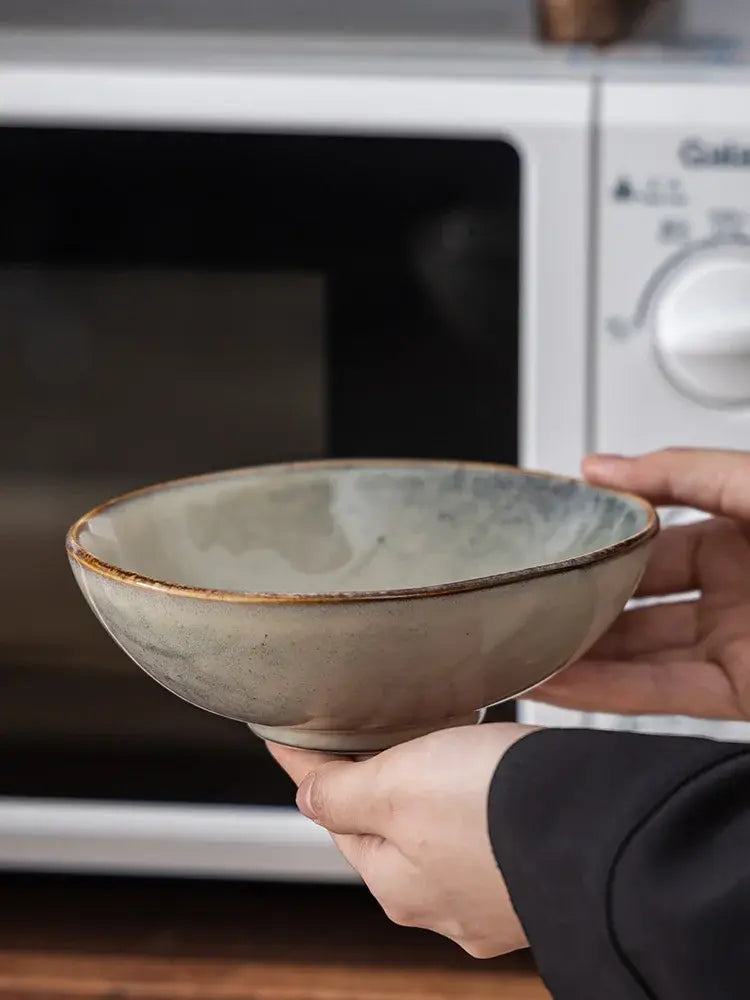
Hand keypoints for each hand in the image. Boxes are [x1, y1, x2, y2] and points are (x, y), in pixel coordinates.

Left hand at [268, 723, 536, 957]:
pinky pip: (492, 839)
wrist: (602, 830)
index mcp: (396, 884)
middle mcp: (443, 905)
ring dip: (436, 796)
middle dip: (379, 787)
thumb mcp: (396, 786)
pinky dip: (483, 807)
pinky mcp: (538, 880)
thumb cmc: (496, 808)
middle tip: (370, 738)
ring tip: (439, 753)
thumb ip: (342, 793)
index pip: (336, 818)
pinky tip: (496, 783)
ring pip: (445, 837)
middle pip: (390, 832)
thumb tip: (305, 798)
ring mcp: (496, 900)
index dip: (314, 770)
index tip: (294, 737)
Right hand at [533, 447, 749, 719]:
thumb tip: (600, 469)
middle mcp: (734, 592)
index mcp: (739, 537)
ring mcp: (735, 645)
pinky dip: (605, 693)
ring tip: (520, 650)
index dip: (599, 545)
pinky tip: (556, 684)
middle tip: (523, 602)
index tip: (547, 546)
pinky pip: (663, 694)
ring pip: (641, 655)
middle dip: (578, 605)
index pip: (650, 543)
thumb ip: (682, 471)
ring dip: (579, 657)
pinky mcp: (742, 694)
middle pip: (636, 602)